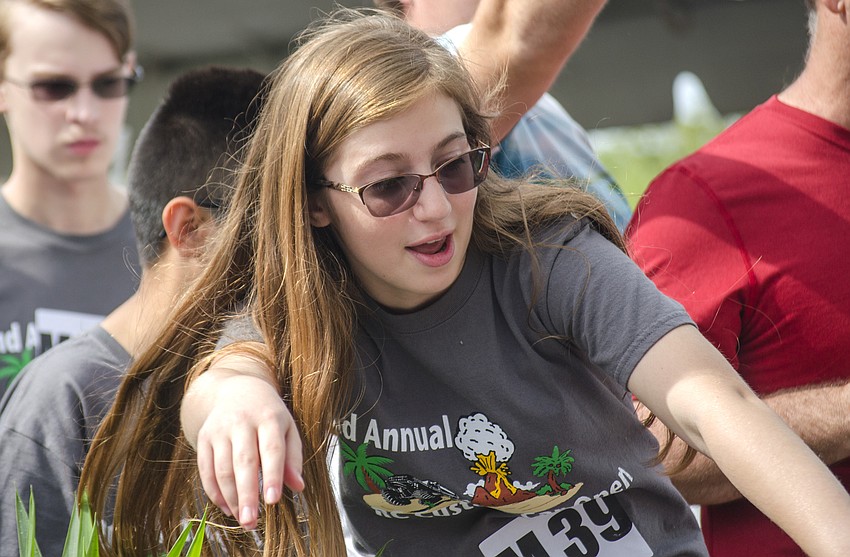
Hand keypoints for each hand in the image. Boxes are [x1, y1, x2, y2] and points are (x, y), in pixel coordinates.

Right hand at [182, 355, 304, 529]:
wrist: (237, 389)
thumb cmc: (268, 414)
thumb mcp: (287, 428)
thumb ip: (293, 457)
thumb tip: (298, 486)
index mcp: (269, 417)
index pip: (271, 449)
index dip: (272, 475)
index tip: (273, 500)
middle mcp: (242, 421)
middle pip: (244, 462)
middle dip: (247, 494)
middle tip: (252, 522)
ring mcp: (219, 429)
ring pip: (222, 468)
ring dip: (231, 497)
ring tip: (242, 519)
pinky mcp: (204, 438)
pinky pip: (205, 469)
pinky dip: (214, 492)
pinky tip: (226, 507)